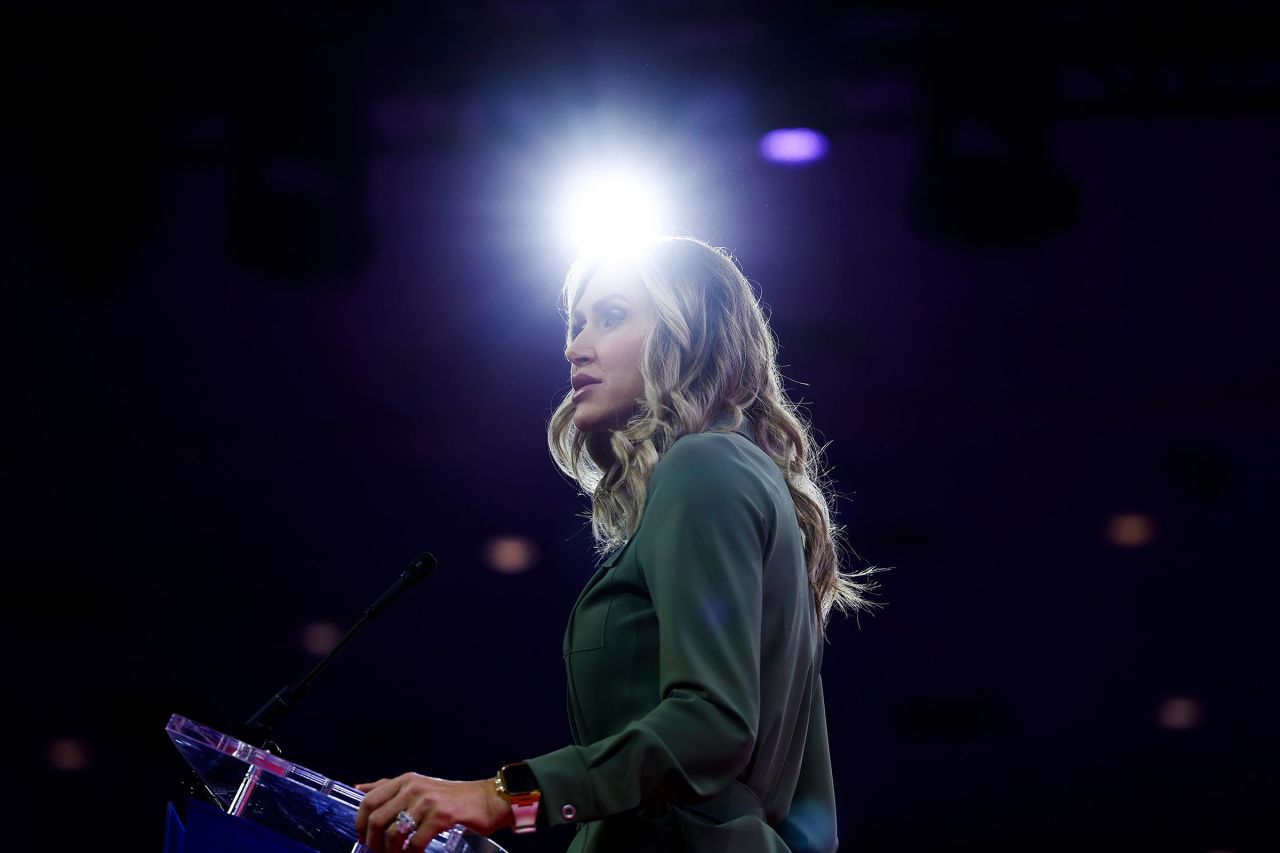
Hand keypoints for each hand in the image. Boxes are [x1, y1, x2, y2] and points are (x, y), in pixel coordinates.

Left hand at [354, 772, 514, 851]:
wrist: (487, 800)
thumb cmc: (451, 797)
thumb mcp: (417, 786)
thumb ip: (389, 787)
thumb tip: (359, 788)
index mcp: (405, 780)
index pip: (368, 801)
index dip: (360, 824)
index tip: (363, 840)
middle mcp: (413, 787)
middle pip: (377, 820)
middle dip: (374, 843)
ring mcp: (428, 800)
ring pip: (394, 833)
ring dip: (392, 852)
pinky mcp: (442, 815)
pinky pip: (416, 842)